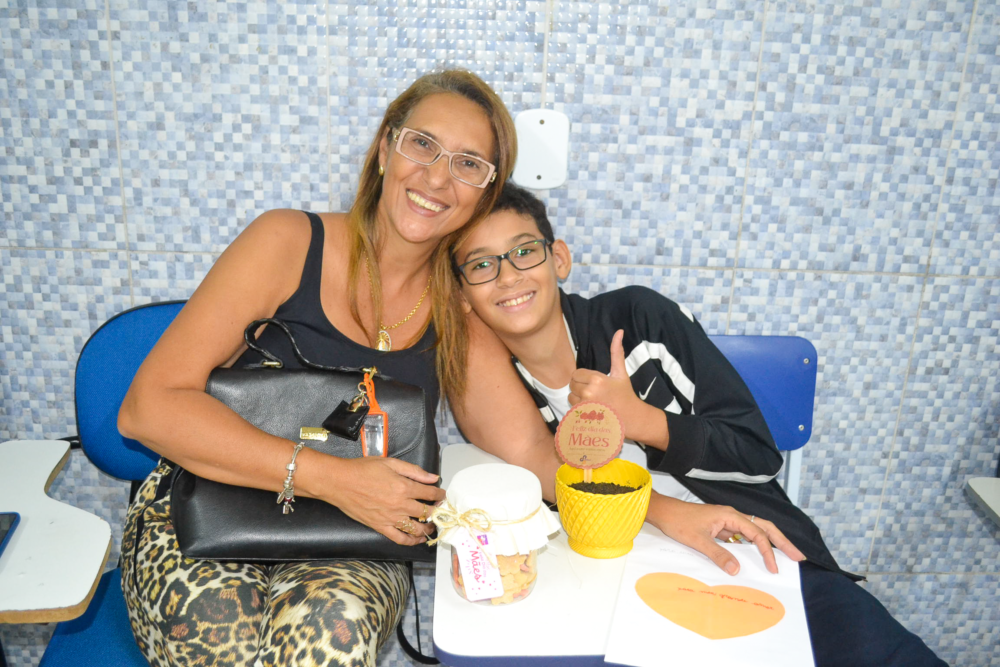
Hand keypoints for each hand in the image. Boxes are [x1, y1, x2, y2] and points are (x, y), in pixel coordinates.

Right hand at [325, 457, 445, 545]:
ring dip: (428, 528)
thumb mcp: (391, 463)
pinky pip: (399, 538)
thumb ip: (414, 471)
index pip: (430, 493)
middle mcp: (400, 504)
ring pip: (416, 528)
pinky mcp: (380, 526)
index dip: (440, 494)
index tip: (442, 495)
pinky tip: (417, 539)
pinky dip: (411, 541)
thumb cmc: (363, 469)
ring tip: (432, 525)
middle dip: (437, 511)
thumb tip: (433, 477)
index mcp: (404, 486)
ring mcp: (390, 518)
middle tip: (440, 510)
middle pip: (427, 512)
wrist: (340, 482)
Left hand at [569, 329, 645, 428]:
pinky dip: (579, 408)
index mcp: (596, 380)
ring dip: (578, 398)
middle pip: (572, 385)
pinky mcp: (583, 417)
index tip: (595, 383)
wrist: (631, 417)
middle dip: (581, 387)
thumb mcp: (621, 373)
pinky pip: (572, 408)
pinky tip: (591, 409)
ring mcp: (585, 406)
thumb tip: (619, 331)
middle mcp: (588, 392)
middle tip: (595, 392)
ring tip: (593, 400)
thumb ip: (617, 352)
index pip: (576, 374)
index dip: (584, 377)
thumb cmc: (625, 394)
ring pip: (571, 397)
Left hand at [645, 494, 805, 574]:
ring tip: (785, 558)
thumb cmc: (679, 521)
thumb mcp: (698, 540)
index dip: (768, 551)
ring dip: (770, 544)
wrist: (664, 512)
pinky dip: (753, 547)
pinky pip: (743, 538)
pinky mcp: (722, 529)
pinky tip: (758, 559)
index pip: (757, 533)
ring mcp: (728, 523)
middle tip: (798, 557)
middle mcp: (733, 517)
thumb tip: (737, 570)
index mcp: (730, 515)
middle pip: (764, 528)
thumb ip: (718, 554)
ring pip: (755, 532)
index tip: (774, 568)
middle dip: (782, 542)